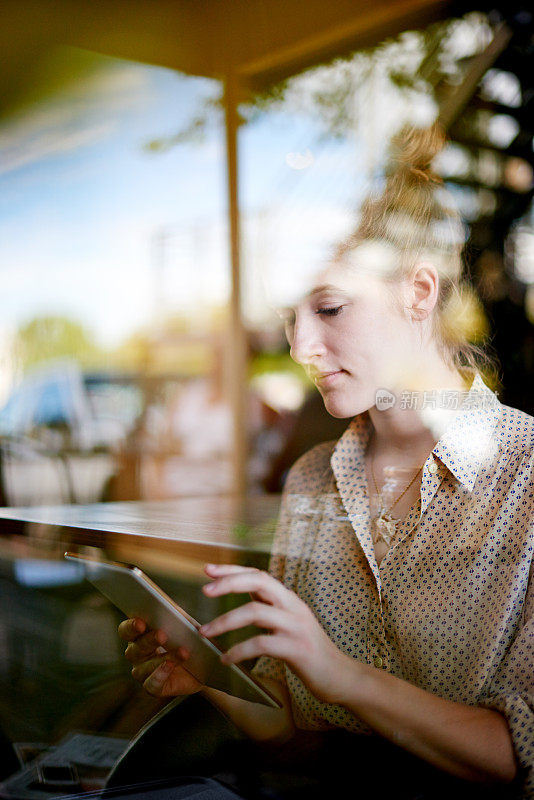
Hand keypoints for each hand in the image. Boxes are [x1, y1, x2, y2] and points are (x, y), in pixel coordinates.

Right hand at [118, 618, 202, 697]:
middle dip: (148, 640)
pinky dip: (161, 675)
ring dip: (161, 659)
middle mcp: (137, 655)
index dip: (130, 626)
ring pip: (144, 667)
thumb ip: (174, 615)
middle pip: (134, 648)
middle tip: (163, 634)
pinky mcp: (154, 688)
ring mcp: (143, 672)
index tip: (141, 622)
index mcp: (139, 635)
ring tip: (181, 651)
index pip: (126, 630)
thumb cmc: (190, 639)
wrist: (206, 664)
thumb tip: (168, 607)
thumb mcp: (185, 624)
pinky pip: (152, 684)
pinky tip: (171, 666)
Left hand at [199, 563, 348, 703]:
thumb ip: (269, 608)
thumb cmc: (309, 651)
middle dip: (229, 583)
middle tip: (205, 590)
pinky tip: (226, 659)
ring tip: (205, 632)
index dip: (233, 570)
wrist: (339, 676)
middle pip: (259, 583)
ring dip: (226, 621)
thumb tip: (243, 595)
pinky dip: (239, 650)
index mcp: (289, 599)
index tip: (209, 569)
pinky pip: (261, 644)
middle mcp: (293, 607)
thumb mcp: (289, 622)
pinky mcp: (297, 649)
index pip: (259, 575)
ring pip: (256, 613)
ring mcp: (296, 627)